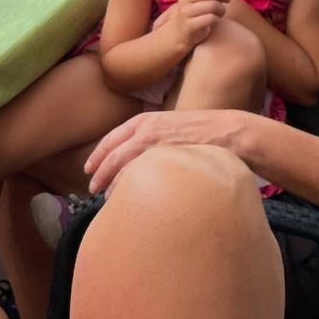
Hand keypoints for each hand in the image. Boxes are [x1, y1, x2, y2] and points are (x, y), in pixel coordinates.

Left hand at [84, 108, 252, 194]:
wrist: (229, 133)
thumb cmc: (203, 132)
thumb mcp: (171, 126)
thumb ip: (153, 138)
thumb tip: (139, 156)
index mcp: (145, 120)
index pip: (112, 138)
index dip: (98, 154)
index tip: (89, 168)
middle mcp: (145, 129)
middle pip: (112, 153)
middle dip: (99, 172)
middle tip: (92, 187)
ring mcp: (154, 144)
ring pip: (121, 166)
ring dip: (110, 182)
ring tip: (105, 197)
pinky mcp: (164, 158)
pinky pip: (139, 175)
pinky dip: (127, 186)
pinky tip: (124, 197)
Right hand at [164, 0, 230, 51]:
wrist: (179, 32)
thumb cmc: (194, 11)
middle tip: (226, 2)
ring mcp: (186, 13)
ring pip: (213, 5)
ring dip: (222, 10)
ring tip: (221, 13)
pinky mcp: (190, 26)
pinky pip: (211, 18)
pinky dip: (217, 19)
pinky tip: (215, 20)